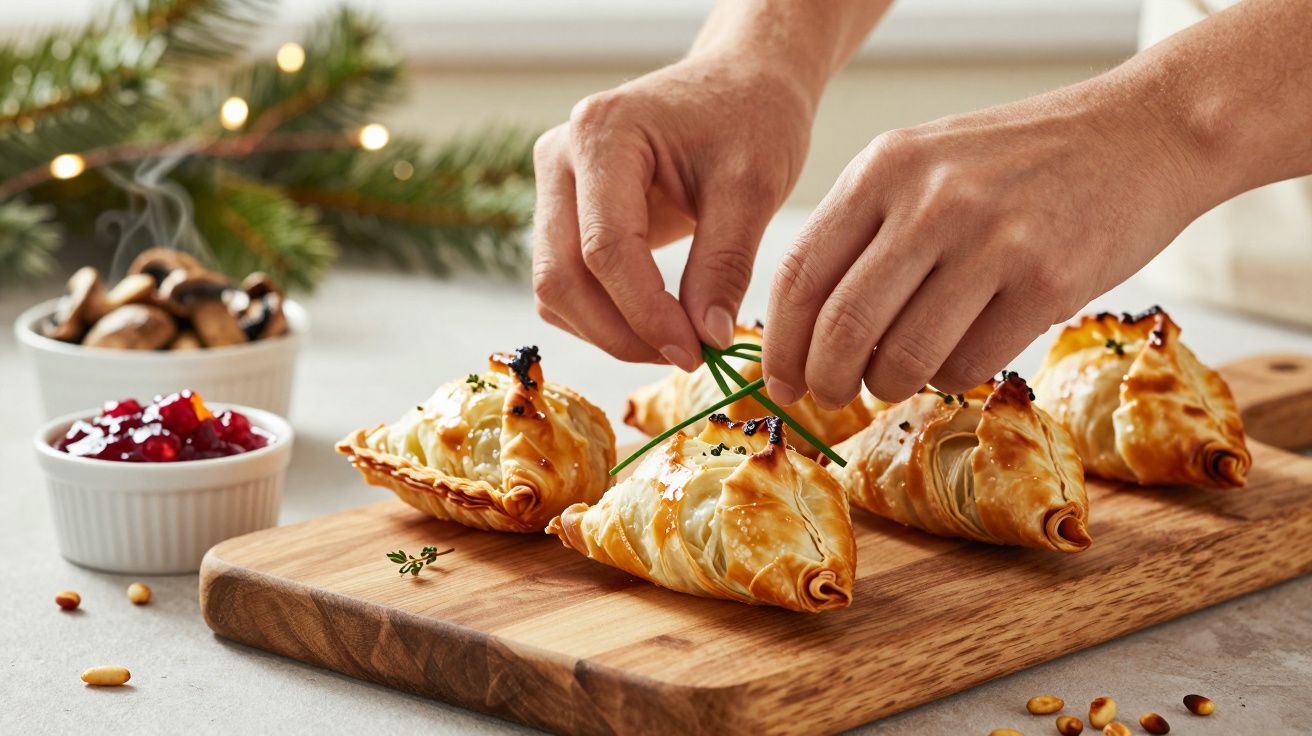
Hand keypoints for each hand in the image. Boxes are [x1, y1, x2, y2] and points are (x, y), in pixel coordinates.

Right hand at [532, 54, 814, 369]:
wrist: (741, 84)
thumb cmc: (751, 117)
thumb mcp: (753, 186)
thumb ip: (725, 265)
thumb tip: (706, 341)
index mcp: (602, 134)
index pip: (605, 248)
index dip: (645, 313)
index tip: (695, 352)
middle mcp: (561, 157)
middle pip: (561, 275)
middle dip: (619, 332)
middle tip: (685, 358)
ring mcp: (555, 186)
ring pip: (555, 289)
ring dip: (609, 331)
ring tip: (679, 341)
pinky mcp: (565, 213)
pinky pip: (566, 285)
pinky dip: (605, 317)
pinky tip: (658, 322)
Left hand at [762, 78, 1212, 406]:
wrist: (1139, 134)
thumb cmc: (1019, 162)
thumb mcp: (924, 164)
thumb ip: (863, 233)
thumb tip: (804, 333)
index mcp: (884, 169)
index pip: (801, 275)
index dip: (780, 345)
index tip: (780, 381)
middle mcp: (930, 201)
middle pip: (842, 327)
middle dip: (825, 381)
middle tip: (831, 396)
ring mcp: (991, 241)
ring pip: (902, 359)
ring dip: (889, 386)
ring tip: (901, 374)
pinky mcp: (1047, 282)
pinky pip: (968, 366)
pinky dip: (951, 377)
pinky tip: (962, 351)